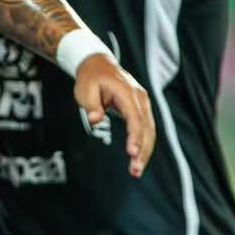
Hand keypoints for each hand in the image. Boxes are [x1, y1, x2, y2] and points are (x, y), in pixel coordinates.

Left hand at [73, 54, 154, 177]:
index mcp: (126, 91)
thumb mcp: (84, 89)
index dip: (135, 136)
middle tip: (135, 170)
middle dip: (142, 150)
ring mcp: (143, 102)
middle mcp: (140, 97)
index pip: (135, 117)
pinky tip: (138, 158)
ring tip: (136, 170)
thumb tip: (96, 120)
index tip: (132, 153)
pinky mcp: (142, 108)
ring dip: (145, 151)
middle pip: (146, 127)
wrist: (98, 65)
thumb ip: (91, 105)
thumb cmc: (90, 78)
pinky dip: (144, 144)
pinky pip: (146, 128)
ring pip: (150, 130)